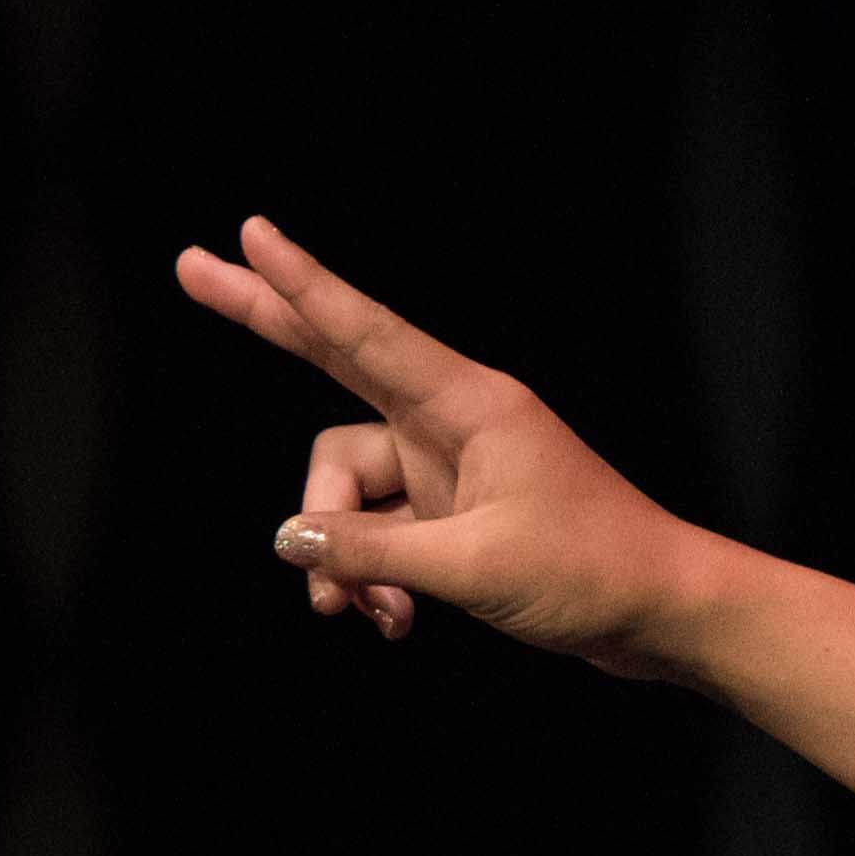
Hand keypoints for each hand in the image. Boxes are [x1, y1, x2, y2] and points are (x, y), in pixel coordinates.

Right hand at [182, 214, 703, 672]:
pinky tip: (394, 621)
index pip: (364, 333)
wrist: (665, 615)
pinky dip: (372, 578)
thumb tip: (289, 538)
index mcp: (470, 405)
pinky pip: (376, 534)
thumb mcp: (470, 566)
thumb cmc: (593, 574)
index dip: (301, 285)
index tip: (252, 233)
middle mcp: (452, 422)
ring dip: (341, 557)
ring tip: (369, 613)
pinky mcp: (452, 513)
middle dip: (264, 322)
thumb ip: (371, 551)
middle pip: (335, 360)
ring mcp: (448, 467)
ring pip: (345, 493)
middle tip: (189, 269)